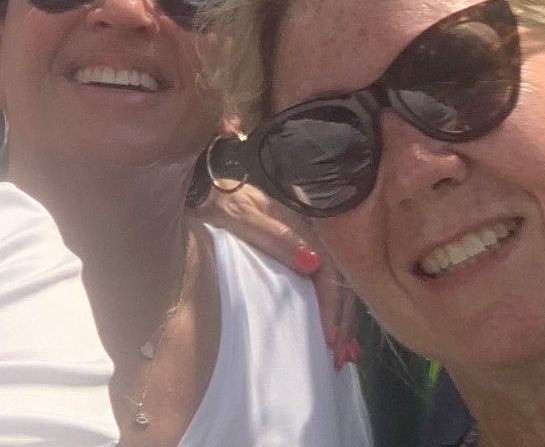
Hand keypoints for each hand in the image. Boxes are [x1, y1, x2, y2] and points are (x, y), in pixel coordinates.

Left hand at [197, 183, 360, 366]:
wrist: (200, 190)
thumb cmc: (218, 203)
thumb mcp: (241, 217)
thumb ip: (275, 237)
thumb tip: (314, 264)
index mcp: (301, 221)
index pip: (330, 267)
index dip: (333, 303)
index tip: (330, 335)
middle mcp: (309, 231)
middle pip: (338, 278)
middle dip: (342, 318)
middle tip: (340, 354)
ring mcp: (303, 242)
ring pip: (334, 283)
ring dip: (340, 317)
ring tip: (343, 350)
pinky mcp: (294, 252)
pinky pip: (321, 282)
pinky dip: (331, 308)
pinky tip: (334, 329)